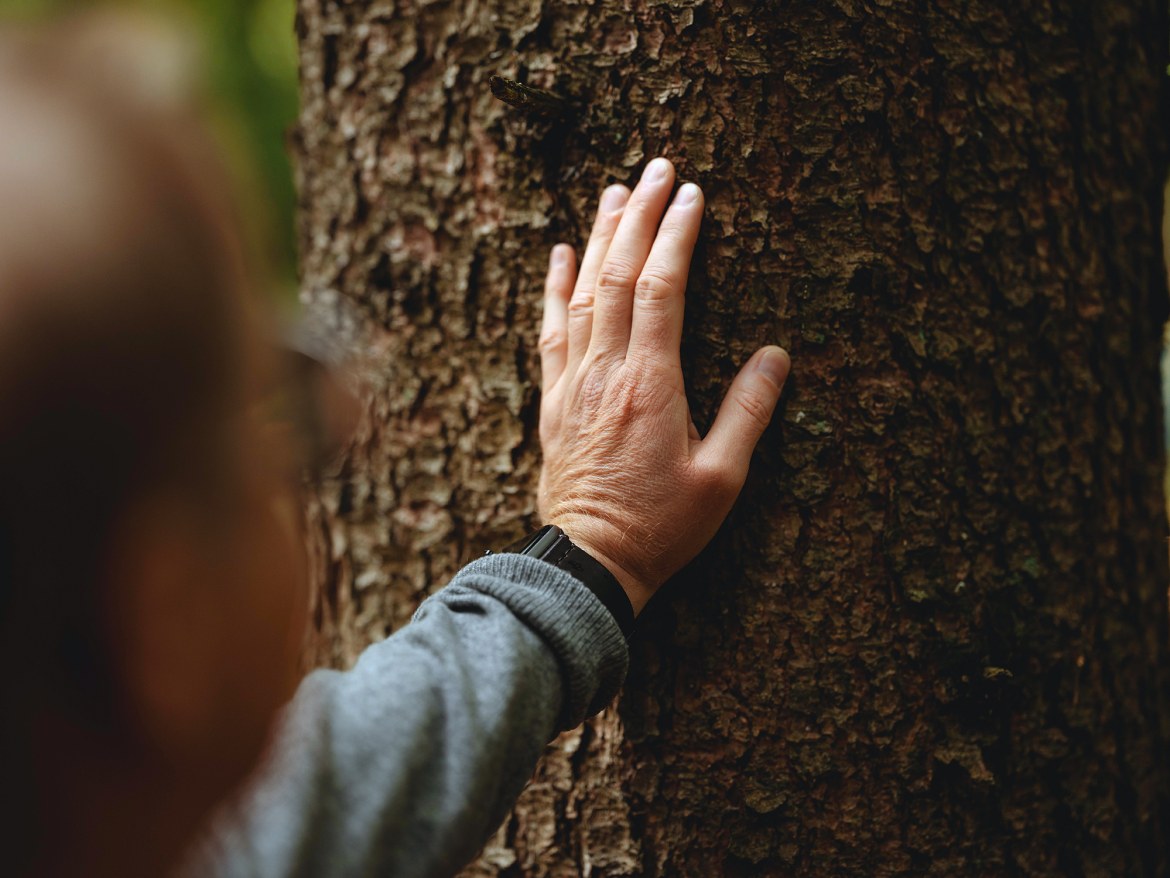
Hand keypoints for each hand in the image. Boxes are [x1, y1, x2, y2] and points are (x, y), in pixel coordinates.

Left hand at [536, 157, 789, 614]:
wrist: (589, 563)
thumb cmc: (660, 528)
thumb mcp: (721, 478)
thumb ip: (748, 412)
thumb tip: (776, 356)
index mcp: (651, 384)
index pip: (661, 289)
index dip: (677, 237)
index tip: (693, 195)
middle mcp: (606, 372)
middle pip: (617, 275)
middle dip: (640, 216)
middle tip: (657, 168)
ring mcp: (572, 384)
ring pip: (581, 293)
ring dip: (599, 237)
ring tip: (615, 191)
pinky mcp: (553, 401)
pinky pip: (550, 331)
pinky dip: (554, 287)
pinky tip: (560, 254)